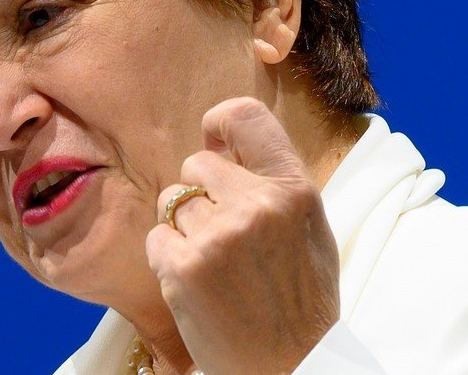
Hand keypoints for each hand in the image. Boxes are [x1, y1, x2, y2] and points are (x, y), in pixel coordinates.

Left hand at [145, 97, 340, 373]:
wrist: (291, 366)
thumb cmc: (301, 302)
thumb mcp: (310, 229)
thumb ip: (275, 183)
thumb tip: (230, 145)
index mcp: (295, 189)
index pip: (247, 117)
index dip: (220, 122)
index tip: (214, 139)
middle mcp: (258, 204)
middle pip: (197, 162)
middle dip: (201, 191)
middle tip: (223, 233)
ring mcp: (218, 235)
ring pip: (172, 200)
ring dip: (183, 226)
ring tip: (214, 263)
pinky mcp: (184, 266)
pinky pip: (157, 237)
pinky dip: (168, 257)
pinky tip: (197, 282)